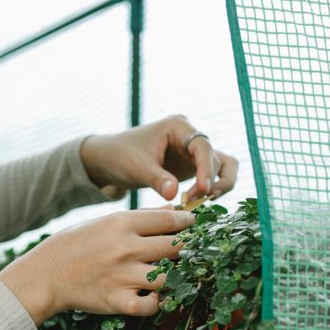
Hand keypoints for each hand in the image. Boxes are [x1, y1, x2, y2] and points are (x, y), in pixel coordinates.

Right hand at [0, 208, 194, 325]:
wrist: (45, 274)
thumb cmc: (74, 245)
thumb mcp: (104, 222)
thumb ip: (141, 218)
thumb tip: (173, 211)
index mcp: (121, 224)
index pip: (169, 221)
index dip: (188, 224)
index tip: (194, 227)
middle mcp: (125, 248)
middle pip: (176, 247)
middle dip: (189, 249)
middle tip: (193, 251)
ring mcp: (123, 276)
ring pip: (170, 278)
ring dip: (178, 277)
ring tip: (179, 275)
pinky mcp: (117, 301)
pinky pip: (151, 306)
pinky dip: (158, 302)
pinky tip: (155, 296)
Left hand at [79, 115, 238, 201]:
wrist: (108, 160)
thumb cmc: (119, 156)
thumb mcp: (136, 168)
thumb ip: (156, 179)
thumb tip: (175, 194)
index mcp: (178, 127)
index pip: (202, 146)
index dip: (206, 169)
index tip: (203, 190)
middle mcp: (190, 136)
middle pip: (215, 158)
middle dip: (209, 181)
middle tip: (193, 201)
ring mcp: (192, 151)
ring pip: (221, 166)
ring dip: (216, 185)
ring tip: (200, 202)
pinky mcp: (192, 166)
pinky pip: (214, 175)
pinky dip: (212, 188)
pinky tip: (199, 202)